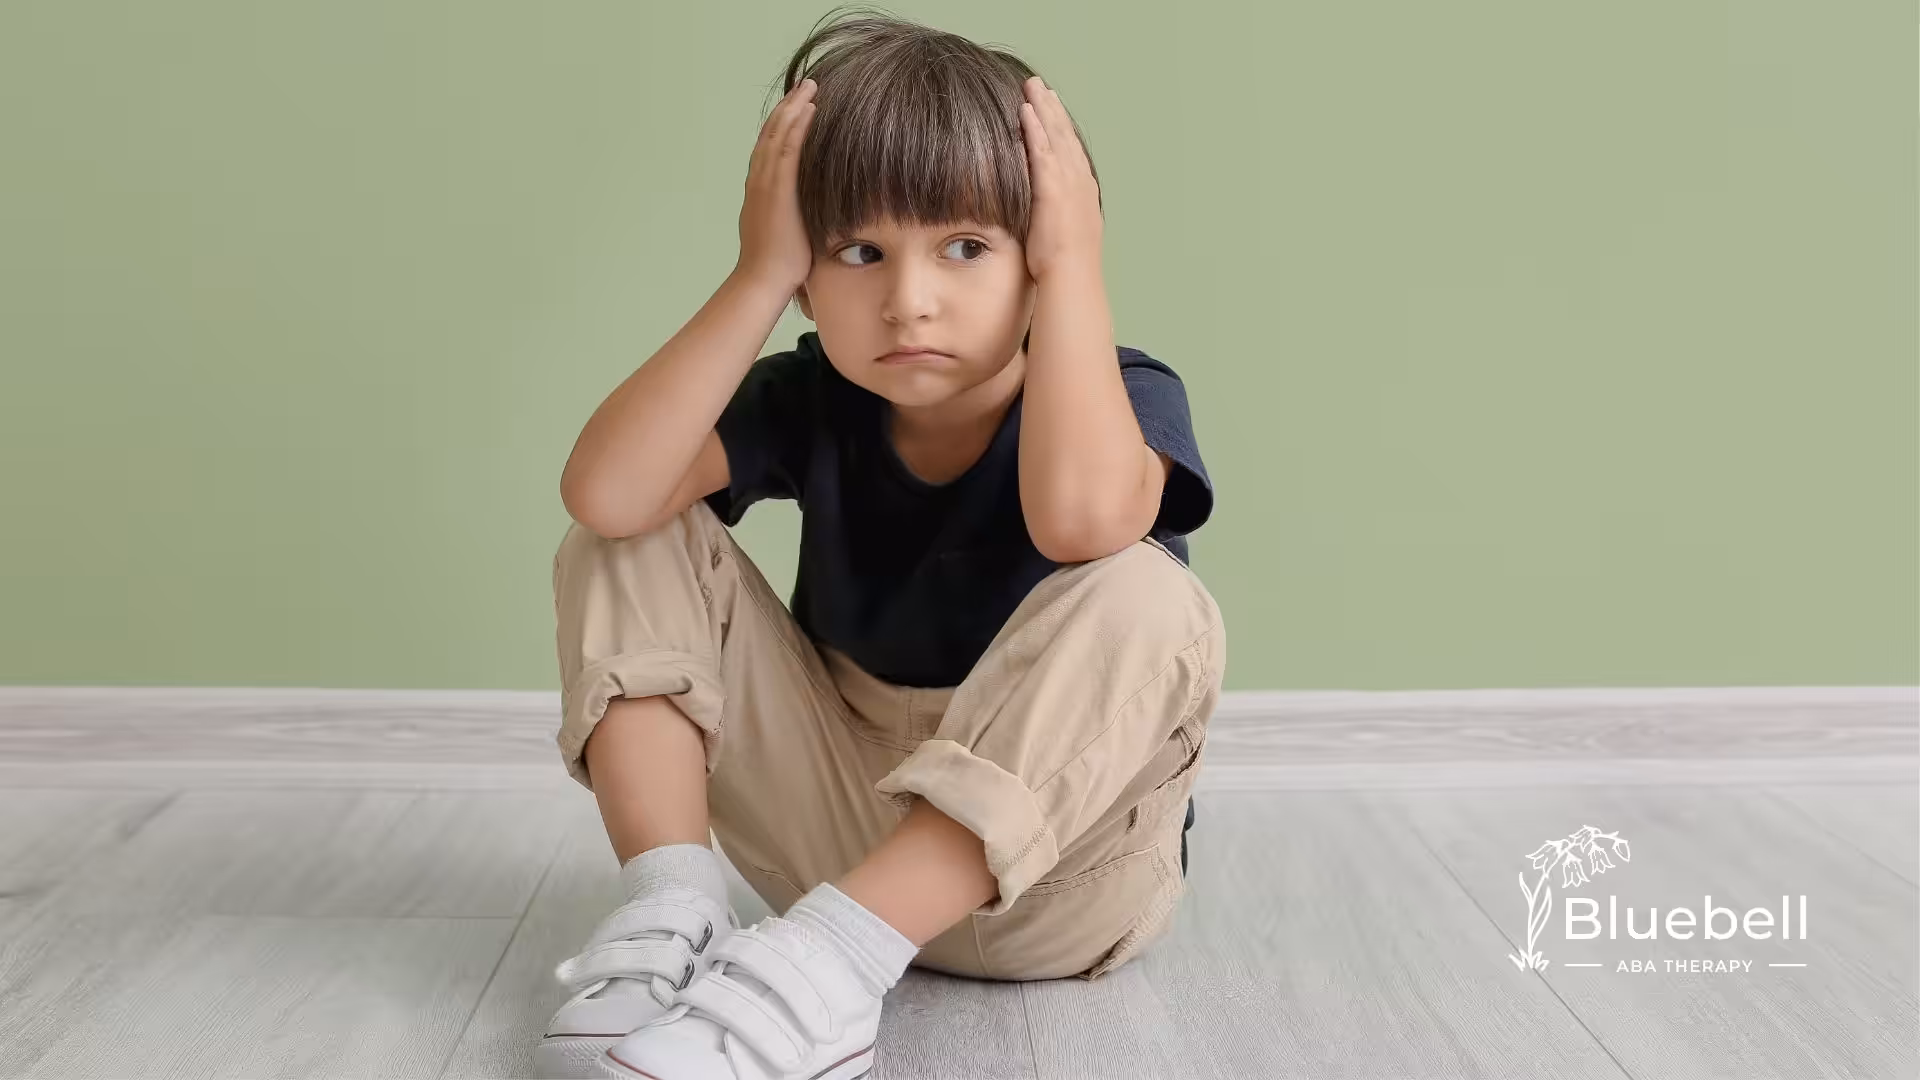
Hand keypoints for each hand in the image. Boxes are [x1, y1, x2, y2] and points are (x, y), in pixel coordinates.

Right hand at [734, 78, 817, 291]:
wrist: (763, 280)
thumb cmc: (778, 267)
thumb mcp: (786, 233)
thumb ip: (795, 217)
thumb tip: (810, 219)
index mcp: (760, 190)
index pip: (770, 149)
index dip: (783, 125)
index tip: (797, 108)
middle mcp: (758, 181)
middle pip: (771, 134)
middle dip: (788, 108)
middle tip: (805, 87)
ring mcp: (765, 183)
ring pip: (778, 135)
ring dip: (793, 109)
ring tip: (810, 88)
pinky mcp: (777, 188)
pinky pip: (787, 149)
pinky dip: (797, 127)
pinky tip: (809, 110)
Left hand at [1018, 76, 1102, 282]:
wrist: (1073, 278)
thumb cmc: (1067, 268)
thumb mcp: (1065, 236)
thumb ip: (1057, 218)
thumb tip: (1049, 218)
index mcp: (1083, 192)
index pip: (1072, 152)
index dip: (1062, 129)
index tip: (1053, 109)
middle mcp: (1080, 181)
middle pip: (1066, 136)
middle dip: (1053, 109)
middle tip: (1041, 86)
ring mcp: (1068, 182)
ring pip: (1055, 136)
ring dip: (1044, 109)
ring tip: (1032, 87)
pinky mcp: (1052, 187)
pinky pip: (1042, 150)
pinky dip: (1035, 128)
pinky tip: (1025, 110)